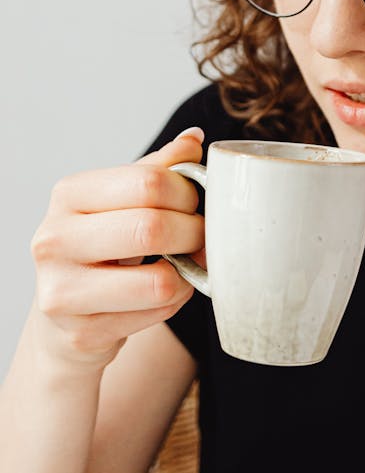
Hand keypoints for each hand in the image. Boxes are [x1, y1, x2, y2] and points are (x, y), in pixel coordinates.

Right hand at [29, 129, 205, 372]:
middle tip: (201, 235)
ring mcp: (62, 290)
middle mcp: (54, 239)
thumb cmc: (102, 246)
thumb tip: (194, 138)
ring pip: (158, 281)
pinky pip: (156, 314)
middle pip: (153, 228)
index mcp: (69, 194)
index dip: (187, 192)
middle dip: (193, 232)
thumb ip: (158, 168)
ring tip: (186, 265)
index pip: (148, 181)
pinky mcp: (81, 334)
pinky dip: (174, 302)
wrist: (65, 314)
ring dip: (188, 273)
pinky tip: (163, 293)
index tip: (195, 202)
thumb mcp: (122, 199)